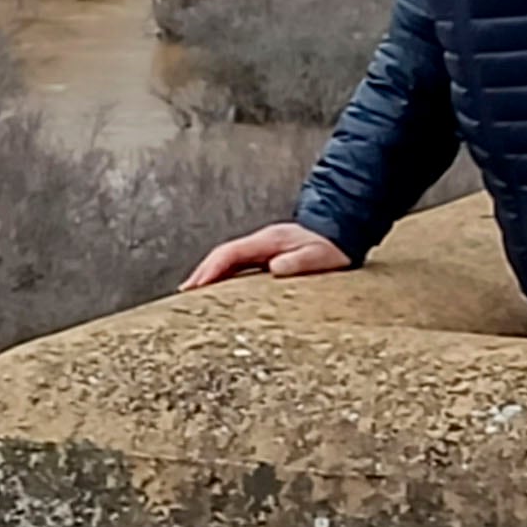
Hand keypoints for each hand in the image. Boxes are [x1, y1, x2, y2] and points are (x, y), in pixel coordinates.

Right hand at [182, 222, 353, 289]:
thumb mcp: (321, 256)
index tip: (196, 287)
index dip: (211, 269)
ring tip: (193, 295)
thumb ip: (299, 261)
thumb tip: (275, 268)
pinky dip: (223, 276)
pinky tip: (218, 291)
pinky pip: (238, 266)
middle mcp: (260, 243)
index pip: (230, 253)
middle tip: (184, 294)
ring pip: (227, 260)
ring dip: (209, 275)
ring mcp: (262, 249)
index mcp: (268, 241)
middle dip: (202, 273)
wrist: (342, 231)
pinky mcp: (266, 257)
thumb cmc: (332, 247)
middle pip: (222, 256)